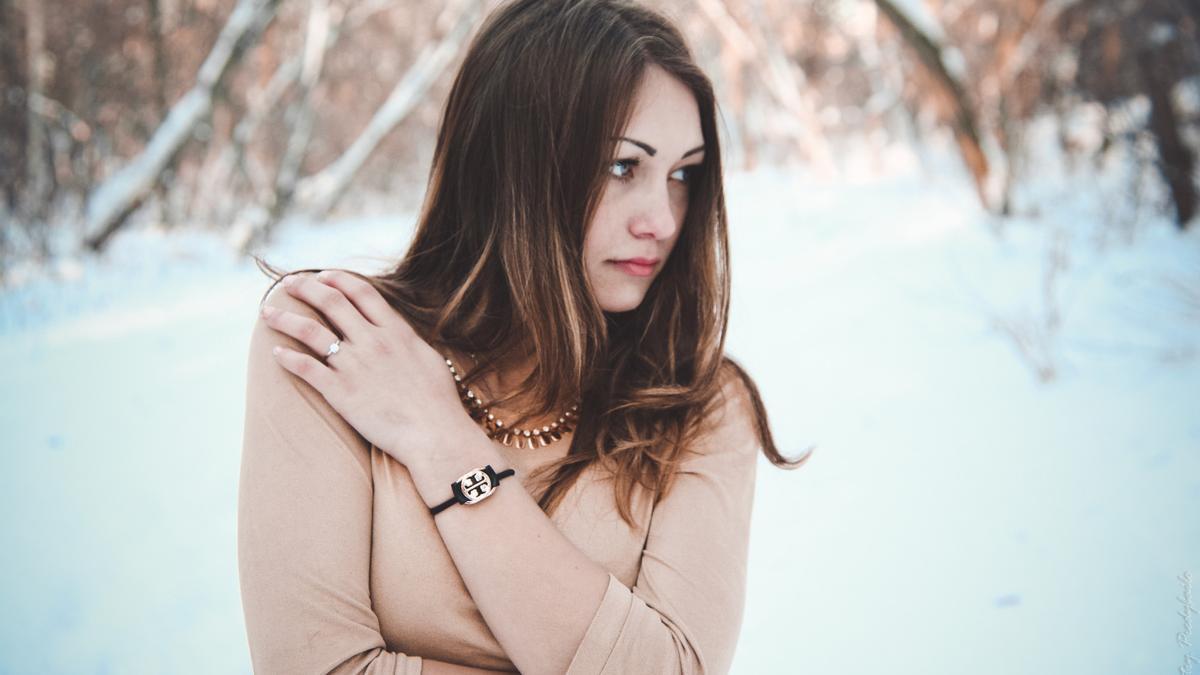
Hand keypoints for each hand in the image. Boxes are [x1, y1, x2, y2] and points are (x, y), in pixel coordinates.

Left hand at [262, 270, 469, 464]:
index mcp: (395, 331)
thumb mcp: (428, 358)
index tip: (322, 276)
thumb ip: (407, 341)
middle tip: (288, 284)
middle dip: (305, 288)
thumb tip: (399, 333)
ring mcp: (354, 365)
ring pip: (310, 330)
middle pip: (331, 302)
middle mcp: (372, 341)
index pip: (361, 292)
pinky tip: (275, 352)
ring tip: (267, 312)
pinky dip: (287, 357)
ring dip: (284, 318)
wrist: (434, 433)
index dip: (338, 280)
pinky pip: (305, 368)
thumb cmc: (439, 402)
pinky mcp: (340, 391)